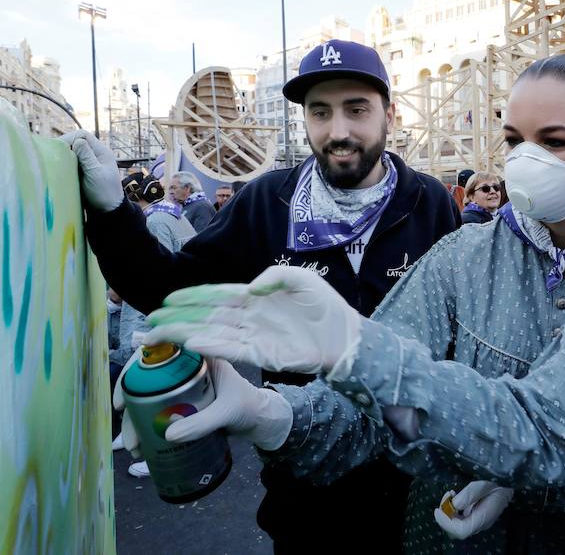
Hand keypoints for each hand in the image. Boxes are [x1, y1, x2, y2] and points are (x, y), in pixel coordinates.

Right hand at [59, 130, 123, 211]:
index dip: (70, 138)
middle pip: (76, 142)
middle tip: (53, 155)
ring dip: (63, 155)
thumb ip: (87, 157)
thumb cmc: (104, 192)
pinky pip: (71, 162)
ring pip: (72, 152)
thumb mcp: (95, 174)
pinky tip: (58, 168)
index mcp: (101, 152)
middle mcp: (95, 155)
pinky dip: (64, 163)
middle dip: (64, 146)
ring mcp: (88, 163)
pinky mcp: (82, 172)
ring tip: (54, 161)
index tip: (59, 148)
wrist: (107, 210)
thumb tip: (78, 140)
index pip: (83, 135)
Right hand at [113, 355, 292, 451]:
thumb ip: (203, 422)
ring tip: (133, 445)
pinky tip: (141, 444)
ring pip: (148, 393)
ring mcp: (182, 383)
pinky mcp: (181, 401)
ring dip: (135, 417)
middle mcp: (187, 365)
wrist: (259, 420)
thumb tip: (168, 435)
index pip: (164, 347)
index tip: (125, 385)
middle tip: (124, 424)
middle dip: (131, 398)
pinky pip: (156, 407)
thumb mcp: (229, 411)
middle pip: (148, 373)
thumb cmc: (250, 406)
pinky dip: (145, 424)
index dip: (139, 363)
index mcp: (201, 355)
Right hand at [144, 265, 361, 373]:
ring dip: (187, 334)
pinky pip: (232, 350)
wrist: (345, 336)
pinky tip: (193, 343)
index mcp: (255, 297)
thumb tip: (250, 288)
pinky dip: (213, 347)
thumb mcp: (302, 279)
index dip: (193, 296)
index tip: (168, 299)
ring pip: (213, 334)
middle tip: (151, 321)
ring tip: (161, 334)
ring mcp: (253, 336)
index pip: (217, 295)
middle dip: (179, 318)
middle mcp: (249, 317)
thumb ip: (275, 275)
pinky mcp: (263, 355)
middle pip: (207, 316)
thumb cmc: (324, 306)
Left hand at [434, 481, 513, 539]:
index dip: (446, 523)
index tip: (438, 510)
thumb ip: (470, 494)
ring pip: (455, 525)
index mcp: (483, 518)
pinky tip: (454, 496)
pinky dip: (452, 510)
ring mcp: (476, 522)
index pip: (461, 530)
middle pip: (456, 531)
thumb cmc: (497, 483)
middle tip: (447, 497)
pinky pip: (459, 519)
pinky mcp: (473, 517)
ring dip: (448, 512)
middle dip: (445, 516)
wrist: (508, 484)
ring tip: (451, 494)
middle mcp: (478, 524)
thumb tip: (454, 504)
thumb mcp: (484, 484)